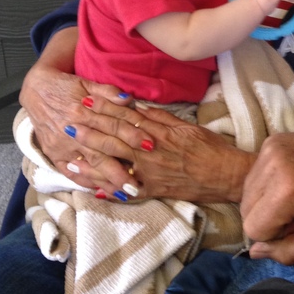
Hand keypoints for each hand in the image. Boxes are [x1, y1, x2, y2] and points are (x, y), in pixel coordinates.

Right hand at [20, 28, 149, 193]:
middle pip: (101, 153)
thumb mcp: (87, 83)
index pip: (113, 126)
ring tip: (125, 193)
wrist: (36, 90)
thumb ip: (108, 92)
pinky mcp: (54, 154)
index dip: (133, 136)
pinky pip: (70, 173)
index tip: (150, 146)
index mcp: (83, 111)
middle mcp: (73, 131)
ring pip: (88, 167)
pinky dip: (86, 182)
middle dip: (121, 169)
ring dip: (107, 181)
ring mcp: (62, 146)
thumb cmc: (66, 86)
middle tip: (139, 184)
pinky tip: (101, 191)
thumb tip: (128, 99)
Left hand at [80, 100, 255, 200]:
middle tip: (68, 124)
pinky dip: (111, 191)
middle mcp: (151, 152)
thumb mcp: (185, 126)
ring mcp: (151, 173)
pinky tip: (94, 191)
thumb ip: (159, 118)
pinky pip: (129, 191)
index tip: (85, 101)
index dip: (104, 110)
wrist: (225, 174)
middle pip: (114, 140)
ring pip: (116, 166)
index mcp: (158, 132)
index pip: (125, 118)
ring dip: (92, 163)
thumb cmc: (208, 147)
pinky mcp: (155, 190)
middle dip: (90, 132)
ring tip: (70, 161)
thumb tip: (136, 108)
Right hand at [240, 132, 293, 263]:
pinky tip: (290, 181)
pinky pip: (255, 173)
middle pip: (245, 209)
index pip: (252, 228)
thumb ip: (285, 254)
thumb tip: (253, 251)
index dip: (273, 234)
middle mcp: (273, 164)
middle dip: (266, 217)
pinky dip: (267, 183)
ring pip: (247, 191)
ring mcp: (271, 148)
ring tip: (293, 197)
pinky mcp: (272, 139)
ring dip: (264, 201)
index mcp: (286, 191)